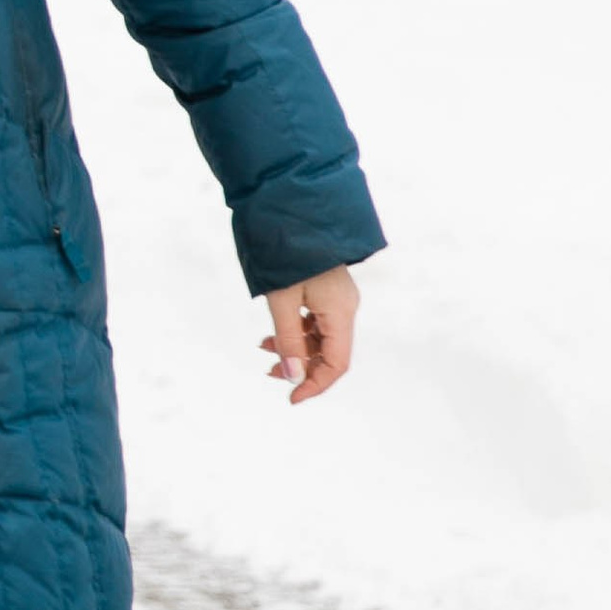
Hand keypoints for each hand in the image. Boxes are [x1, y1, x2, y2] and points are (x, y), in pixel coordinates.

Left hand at [260, 266, 359, 405]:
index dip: (316, 385)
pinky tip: (273, 334)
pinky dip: (297, 332)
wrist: (289, 211)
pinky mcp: (328, 291)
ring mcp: (338, 298)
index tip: (292, 398)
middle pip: (331, 353)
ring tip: (265, 350)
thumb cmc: (285, 252)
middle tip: (270, 372)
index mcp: (341, 312)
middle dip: (302, 368)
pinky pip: (317, 322)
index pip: (337, 364)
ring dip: (296, 349)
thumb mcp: (281, 300)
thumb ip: (287, 341)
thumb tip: (293, 377)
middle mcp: (346, 307)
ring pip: (322, 338)